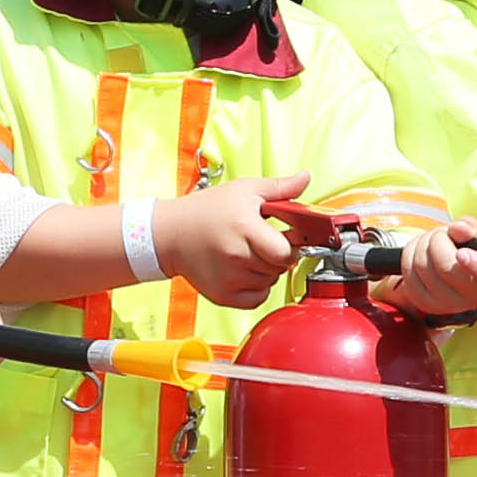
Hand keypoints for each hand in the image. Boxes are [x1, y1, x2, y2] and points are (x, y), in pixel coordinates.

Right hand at [159, 172, 311, 309]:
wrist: (170, 234)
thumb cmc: (206, 210)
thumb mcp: (244, 190)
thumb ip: (279, 188)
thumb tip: (305, 178)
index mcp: (245, 228)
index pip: (286, 252)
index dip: (290, 244)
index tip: (284, 236)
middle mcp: (237, 256)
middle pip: (280, 267)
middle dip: (278, 255)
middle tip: (262, 241)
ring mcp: (229, 279)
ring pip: (270, 282)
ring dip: (266, 270)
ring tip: (247, 252)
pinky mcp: (223, 296)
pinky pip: (257, 298)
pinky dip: (256, 287)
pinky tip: (243, 269)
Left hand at [385, 224, 476, 319]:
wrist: (456, 269)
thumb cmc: (472, 250)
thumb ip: (472, 228)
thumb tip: (458, 228)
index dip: (475, 264)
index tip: (462, 253)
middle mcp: (476, 298)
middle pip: (446, 267)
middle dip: (438, 240)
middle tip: (442, 233)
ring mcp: (449, 305)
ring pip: (423, 267)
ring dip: (422, 244)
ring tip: (432, 242)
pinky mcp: (426, 304)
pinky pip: (408, 274)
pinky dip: (409, 255)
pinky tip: (421, 254)